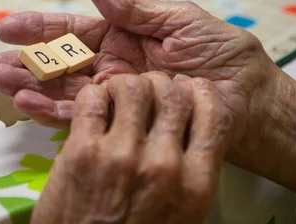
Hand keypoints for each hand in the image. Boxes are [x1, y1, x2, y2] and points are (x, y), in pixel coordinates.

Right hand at [0, 0, 279, 156]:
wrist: (250, 99)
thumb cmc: (223, 54)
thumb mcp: (180, 20)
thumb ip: (135, 9)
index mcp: (125, 35)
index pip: (75, 29)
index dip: (41, 27)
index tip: (7, 27)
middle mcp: (114, 64)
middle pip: (61, 62)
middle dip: (27, 62)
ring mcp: (117, 94)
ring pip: (65, 90)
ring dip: (32, 86)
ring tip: (1, 82)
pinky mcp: (124, 120)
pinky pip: (84, 116)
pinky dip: (55, 111)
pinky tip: (29, 104)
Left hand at [32, 72, 232, 223]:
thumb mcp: (183, 213)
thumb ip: (192, 171)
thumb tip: (190, 123)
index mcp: (196, 184)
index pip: (213, 112)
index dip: (198, 93)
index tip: (184, 94)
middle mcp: (164, 166)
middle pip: (172, 93)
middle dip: (159, 85)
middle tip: (145, 94)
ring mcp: (121, 156)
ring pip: (133, 87)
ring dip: (124, 85)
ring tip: (116, 97)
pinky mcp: (82, 152)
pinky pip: (91, 98)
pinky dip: (92, 94)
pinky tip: (93, 107)